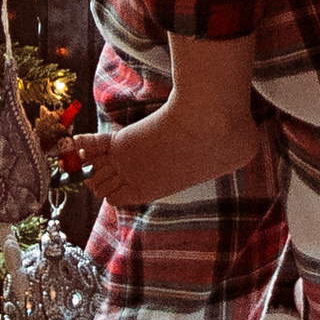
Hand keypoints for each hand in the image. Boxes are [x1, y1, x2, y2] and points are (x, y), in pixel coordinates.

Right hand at [58, 95, 263, 206]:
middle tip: (101, 164)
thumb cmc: (229, 140)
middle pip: (104, 189)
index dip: (120, 186)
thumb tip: (245, 143)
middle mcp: (138, 180)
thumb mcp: (234, 154)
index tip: (119, 174)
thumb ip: (230, 154)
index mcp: (160, 188)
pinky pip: (89, 148)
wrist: (213, 122)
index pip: (125, 197)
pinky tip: (74, 143)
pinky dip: (78, 145)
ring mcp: (127, 161)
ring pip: (93, 173)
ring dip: (89, 164)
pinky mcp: (121, 140)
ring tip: (87, 155)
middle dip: (101, 178)